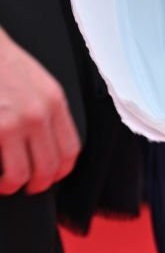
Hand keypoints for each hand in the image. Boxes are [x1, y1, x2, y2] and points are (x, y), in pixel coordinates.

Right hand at [0, 26, 80, 193]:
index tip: (53, 175)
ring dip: (13, 186)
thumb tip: (50, 142)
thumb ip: (48, 111)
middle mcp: (37, 114)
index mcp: (54, 102)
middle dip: (39, 185)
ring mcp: (13, 123)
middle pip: (49, 167)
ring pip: (21, 175)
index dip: (62, 170)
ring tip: (6, 184)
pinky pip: (0, 166)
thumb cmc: (6, 65)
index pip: (70, 149)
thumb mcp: (39, 83)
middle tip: (29, 187)